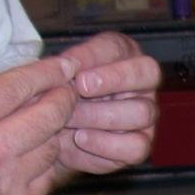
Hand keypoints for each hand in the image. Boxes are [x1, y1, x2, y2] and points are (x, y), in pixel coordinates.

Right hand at [0, 55, 77, 194]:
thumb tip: (20, 83)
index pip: (18, 85)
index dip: (47, 73)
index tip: (65, 65)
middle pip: (49, 115)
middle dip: (64, 99)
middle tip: (68, 91)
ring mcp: (8, 178)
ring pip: (52, 145)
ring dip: (53, 132)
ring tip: (46, 124)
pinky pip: (47, 175)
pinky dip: (45, 163)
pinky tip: (37, 154)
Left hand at [54, 32, 159, 174]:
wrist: (47, 133)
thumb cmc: (54, 96)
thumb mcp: (54, 75)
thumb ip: (63, 66)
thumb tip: (67, 65)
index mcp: (121, 56)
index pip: (122, 48)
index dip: (98, 57)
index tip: (74, 70)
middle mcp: (140, 84)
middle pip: (147, 73)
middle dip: (113, 80)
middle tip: (80, 89)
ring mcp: (145, 115)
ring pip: (142, 112)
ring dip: (100, 115)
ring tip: (68, 119)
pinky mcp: (141, 145)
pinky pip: (137, 146)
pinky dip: (105, 143)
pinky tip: (81, 139)